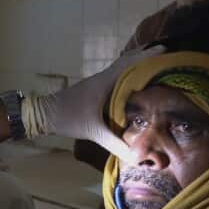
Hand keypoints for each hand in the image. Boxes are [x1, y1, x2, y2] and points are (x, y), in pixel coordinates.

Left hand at [24, 46, 163, 158]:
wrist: (43, 114)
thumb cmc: (68, 117)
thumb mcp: (93, 132)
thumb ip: (115, 144)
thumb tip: (138, 157)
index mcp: (105, 81)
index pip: (130, 63)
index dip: (148, 56)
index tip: (165, 50)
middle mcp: (103, 77)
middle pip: (128, 61)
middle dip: (146, 58)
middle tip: (166, 56)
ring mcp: (98, 82)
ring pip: (122, 68)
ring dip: (137, 65)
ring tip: (155, 67)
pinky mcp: (94, 89)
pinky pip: (116, 77)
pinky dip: (128, 75)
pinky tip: (134, 84)